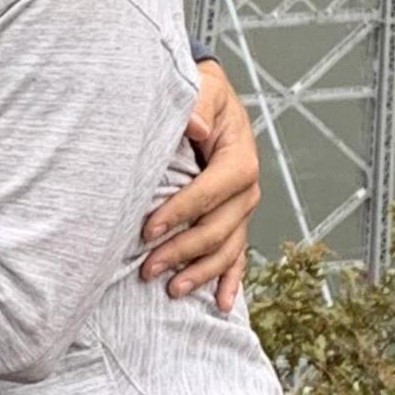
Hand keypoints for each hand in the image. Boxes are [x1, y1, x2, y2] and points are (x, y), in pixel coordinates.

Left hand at [142, 61, 260, 314]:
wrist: (213, 101)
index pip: (210, 192)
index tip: (148, 230)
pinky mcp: (235, 220)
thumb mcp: (203, 90)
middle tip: (147, 268)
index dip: (181, 213)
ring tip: (172, 290)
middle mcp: (247, 190)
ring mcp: (242, 209)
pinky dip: (229, 280)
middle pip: (218, 229)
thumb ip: (197, 105)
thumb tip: (194, 126)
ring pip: (226, 249)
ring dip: (200, 273)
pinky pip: (236, 255)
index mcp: (240, 160)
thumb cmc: (203, 96)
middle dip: (183, 251)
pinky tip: (220, 305)